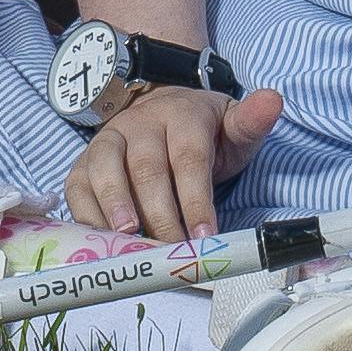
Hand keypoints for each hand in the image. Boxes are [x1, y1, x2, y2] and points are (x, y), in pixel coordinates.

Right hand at [65, 76, 277, 239]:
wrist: (163, 110)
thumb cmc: (205, 132)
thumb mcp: (234, 125)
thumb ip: (252, 122)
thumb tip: (273, 100)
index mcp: (183, 116)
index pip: (189, 158)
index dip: (197, 199)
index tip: (206, 236)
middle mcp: (141, 123)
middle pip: (147, 169)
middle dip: (161, 214)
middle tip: (173, 250)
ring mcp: (109, 139)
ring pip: (106, 169)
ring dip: (115, 206)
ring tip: (129, 238)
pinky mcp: (85, 160)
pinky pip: (78, 184)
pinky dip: (86, 212)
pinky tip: (102, 240)